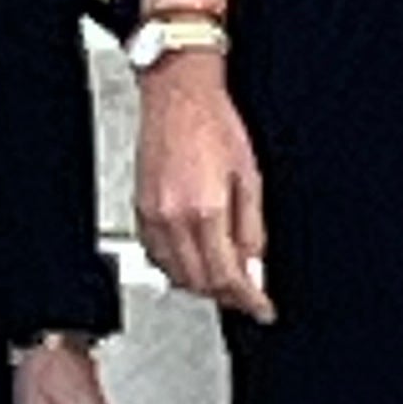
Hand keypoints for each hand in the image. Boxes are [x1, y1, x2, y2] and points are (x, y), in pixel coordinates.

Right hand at [134, 58, 274, 321]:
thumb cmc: (214, 122)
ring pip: (176, 274)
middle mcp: (173, 219)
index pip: (226, 276)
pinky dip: (178, 267)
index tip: (262, 308)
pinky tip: (195, 260)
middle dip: (226, 295)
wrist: (177, 94)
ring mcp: (152, 217)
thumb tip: (255, 269)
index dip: (248, 299)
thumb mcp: (250, 176)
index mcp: (205, 210)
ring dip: (202, 284)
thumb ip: (252, 230)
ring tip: (225, 279)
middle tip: (248, 296)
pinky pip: (157, 256)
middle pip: (200, 282)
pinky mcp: (140, 210)